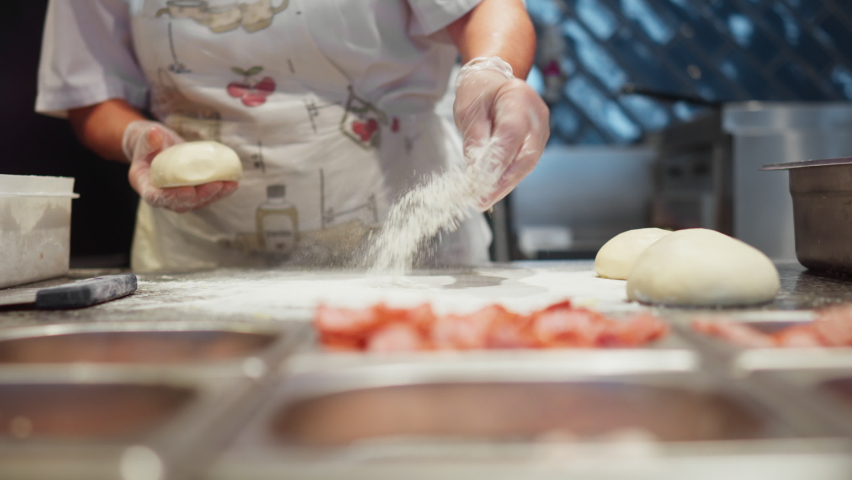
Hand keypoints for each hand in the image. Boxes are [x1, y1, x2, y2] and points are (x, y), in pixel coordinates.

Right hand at [122, 121, 238, 212]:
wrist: (156, 147)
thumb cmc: (148, 144)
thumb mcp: (143, 139)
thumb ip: (148, 140)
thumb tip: (154, 133)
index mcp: (145, 185)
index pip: (156, 197)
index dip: (172, 197)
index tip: (188, 191)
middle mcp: (162, 195)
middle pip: (182, 203)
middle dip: (201, 195)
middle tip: (217, 185)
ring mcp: (178, 197)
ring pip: (197, 201)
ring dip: (215, 194)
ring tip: (230, 185)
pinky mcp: (192, 193)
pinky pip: (206, 195)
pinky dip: (220, 191)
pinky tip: (233, 184)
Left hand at [453, 57, 549, 209]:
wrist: (495, 81)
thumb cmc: (480, 92)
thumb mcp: (469, 111)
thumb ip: (475, 140)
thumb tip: (475, 173)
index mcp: (518, 98)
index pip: (511, 133)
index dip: (496, 160)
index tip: (478, 181)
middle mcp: (537, 115)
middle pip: (525, 156)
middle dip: (502, 182)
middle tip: (481, 200)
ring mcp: (541, 130)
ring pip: (526, 165)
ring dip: (504, 185)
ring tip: (483, 200)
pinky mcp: (537, 143)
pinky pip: (524, 164)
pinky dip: (507, 179)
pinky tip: (491, 191)